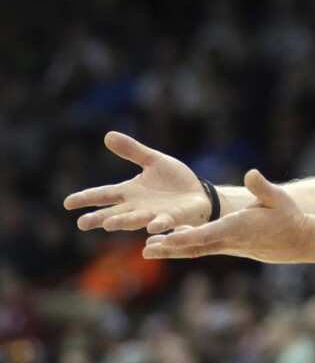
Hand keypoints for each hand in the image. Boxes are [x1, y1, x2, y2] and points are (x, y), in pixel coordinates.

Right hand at [64, 131, 212, 232]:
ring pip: (135, 219)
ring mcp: (154, 214)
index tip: (67, 203)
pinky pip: (164, 222)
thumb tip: (108, 135)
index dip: (87, 198)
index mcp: (130, 192)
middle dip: (98, 218)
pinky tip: (152, 227)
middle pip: (114, 212)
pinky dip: (158, 224)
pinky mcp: (173, 218)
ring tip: (109, 223)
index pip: (104, 194)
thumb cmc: (174, 180)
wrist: (199, 193)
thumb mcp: (153, 160)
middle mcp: (138, 206)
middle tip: (81, 223)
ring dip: (123, 222)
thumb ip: (132, 151)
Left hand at [143, 169, 311, 262]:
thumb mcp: (279, 199)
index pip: (211, 234)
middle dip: (173, 248)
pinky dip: (183, 248)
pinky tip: (167, 245)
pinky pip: (201, 249)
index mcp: (240, 228)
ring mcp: (228, 246)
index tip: (170, 237)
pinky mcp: (227, 246)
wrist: (296, 241)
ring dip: (172, 251)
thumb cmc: (288, 217)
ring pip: (195, 250)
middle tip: (147, 249)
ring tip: (147, 251)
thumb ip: (263, 188)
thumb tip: (250, 173)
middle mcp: (230, 240)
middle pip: (197, 247)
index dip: (189, 236)